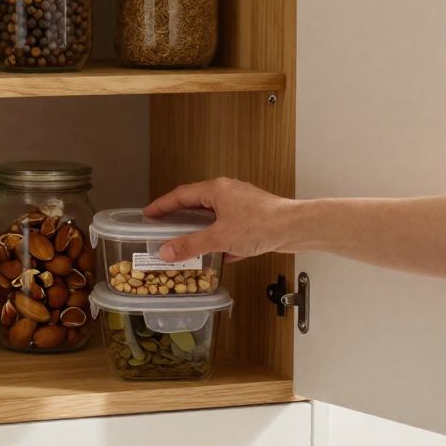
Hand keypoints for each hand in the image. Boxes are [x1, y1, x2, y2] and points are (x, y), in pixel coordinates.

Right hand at [144, 178, 298, 262]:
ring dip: (201, 229)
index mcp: (216, 190)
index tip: (149, 214)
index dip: (162, 205)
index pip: (180, 195)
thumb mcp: (220, 237)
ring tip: (189, 243)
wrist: (296, 228)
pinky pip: (230, 228)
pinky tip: (221, 255)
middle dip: (180, 217)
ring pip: (214, 217)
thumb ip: (191, 245)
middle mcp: (228, 193)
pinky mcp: (254, 219)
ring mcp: (242, 205)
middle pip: (196, 204)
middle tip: (164, 227)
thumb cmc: (261, 224)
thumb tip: (166, 251)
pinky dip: (222, 239)